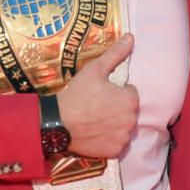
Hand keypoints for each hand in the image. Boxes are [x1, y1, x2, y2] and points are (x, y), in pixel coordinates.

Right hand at [56, 35, 138, 158]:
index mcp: (130, 99)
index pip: (130, 93)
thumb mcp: (95, 69)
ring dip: (114, 124)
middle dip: (116, 108)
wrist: (58, 123)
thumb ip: (115, 54)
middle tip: (96, 107)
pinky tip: (95, 133)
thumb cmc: (76, 94)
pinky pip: (116, 143)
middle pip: (128, 111)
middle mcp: (132, 120)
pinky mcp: (115, 151)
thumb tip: (131, 37)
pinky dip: (109, 139)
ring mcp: (124, 137)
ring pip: (123, 128)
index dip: (115, 92)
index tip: (100, 94)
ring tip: (95, 120)